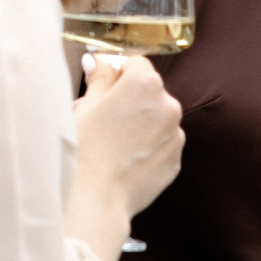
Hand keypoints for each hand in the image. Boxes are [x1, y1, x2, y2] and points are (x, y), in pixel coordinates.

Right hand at [68, 55, 184, 257]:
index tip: (104, 89)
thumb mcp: (85, 106)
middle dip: (131, 100)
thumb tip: (99, 61)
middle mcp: (169, 104)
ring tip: (115, 143)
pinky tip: (125, 159)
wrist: (96, 198)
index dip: (117, 74)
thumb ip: (99, 78)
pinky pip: (162, 143)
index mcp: (145, 84)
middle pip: (150, 90)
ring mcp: (176, 134)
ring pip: (157, 118)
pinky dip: (147, 146)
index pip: (135, 63)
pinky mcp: (176, 159)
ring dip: (142, 123)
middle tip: (105, 119)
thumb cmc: (85, 149)